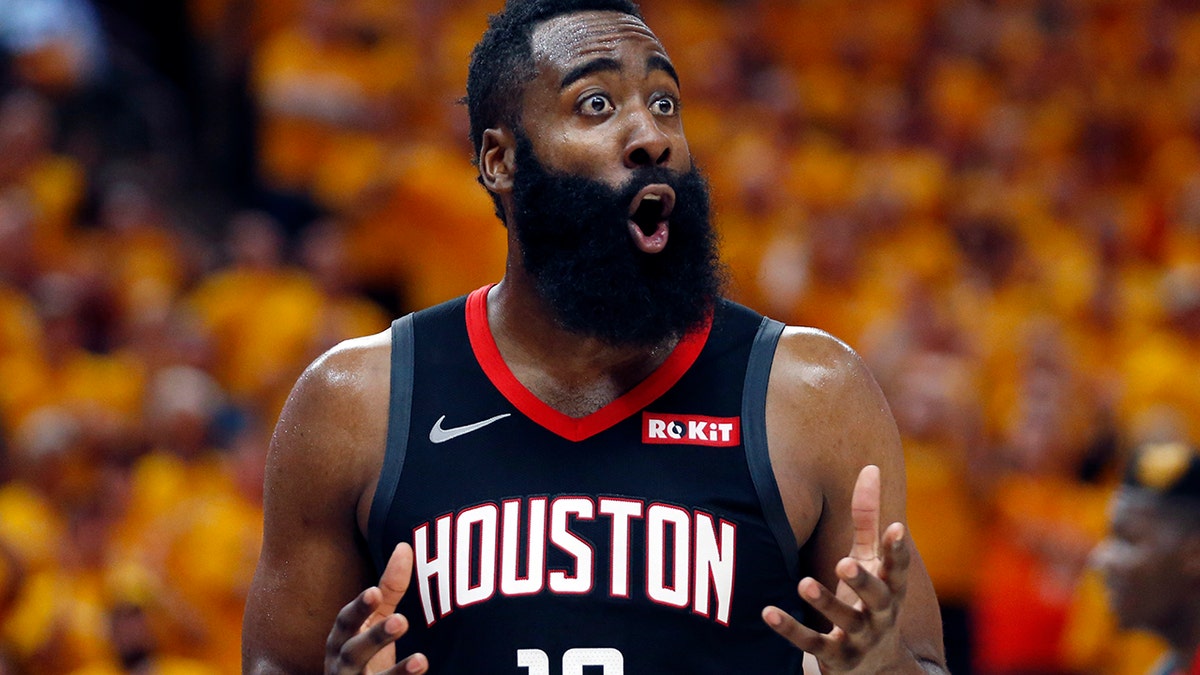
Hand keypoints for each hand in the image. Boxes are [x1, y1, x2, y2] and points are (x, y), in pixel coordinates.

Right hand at [325, 543, 428, 674]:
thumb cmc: (364, 652)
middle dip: (375, 636)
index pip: (346, 620)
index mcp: (342, 638)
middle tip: (401, 621)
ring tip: (422, 660)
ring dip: (395, 671)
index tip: (374, 592)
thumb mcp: (374, 620)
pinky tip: (424, 671)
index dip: (359, 607)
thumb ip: (388, 589)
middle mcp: (341, 663)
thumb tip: (404, 546)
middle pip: (353, 650)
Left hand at [762, 465, 911, 672]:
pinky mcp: (834, 657)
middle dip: (862, 580)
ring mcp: (858, 638)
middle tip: (845, 562)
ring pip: (845, 621)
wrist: (875, 666)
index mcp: (890, 587)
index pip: (897, 568)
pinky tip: (767, 611)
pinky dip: (790, 629)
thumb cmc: (868, 596)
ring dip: (825, 603)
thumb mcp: (871, 559)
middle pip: (876, 598)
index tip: (896, 527)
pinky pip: (811, 643)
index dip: (897, 549)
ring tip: (804, 584)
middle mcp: (880, 614)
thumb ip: (868, 518)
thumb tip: (871, 467)